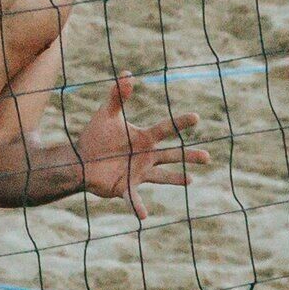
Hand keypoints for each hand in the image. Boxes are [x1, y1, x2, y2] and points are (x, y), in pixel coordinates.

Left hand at [71, 78, 205, 215]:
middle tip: (207, 157)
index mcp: (144, 138)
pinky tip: (144, 216)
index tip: (196, 117)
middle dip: (189, 156)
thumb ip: (117, 95)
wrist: (81, 159)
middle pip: (172, 155)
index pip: (165, 128)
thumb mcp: (106, 114)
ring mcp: (139, 173)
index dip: (179, 123)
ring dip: (176, 179)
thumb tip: (127, 73)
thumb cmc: (95, 137)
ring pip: (162, 177)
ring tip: (191, 180)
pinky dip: (138, 207)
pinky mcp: (127, 187)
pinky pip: (135, 198)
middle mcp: (146, 156)